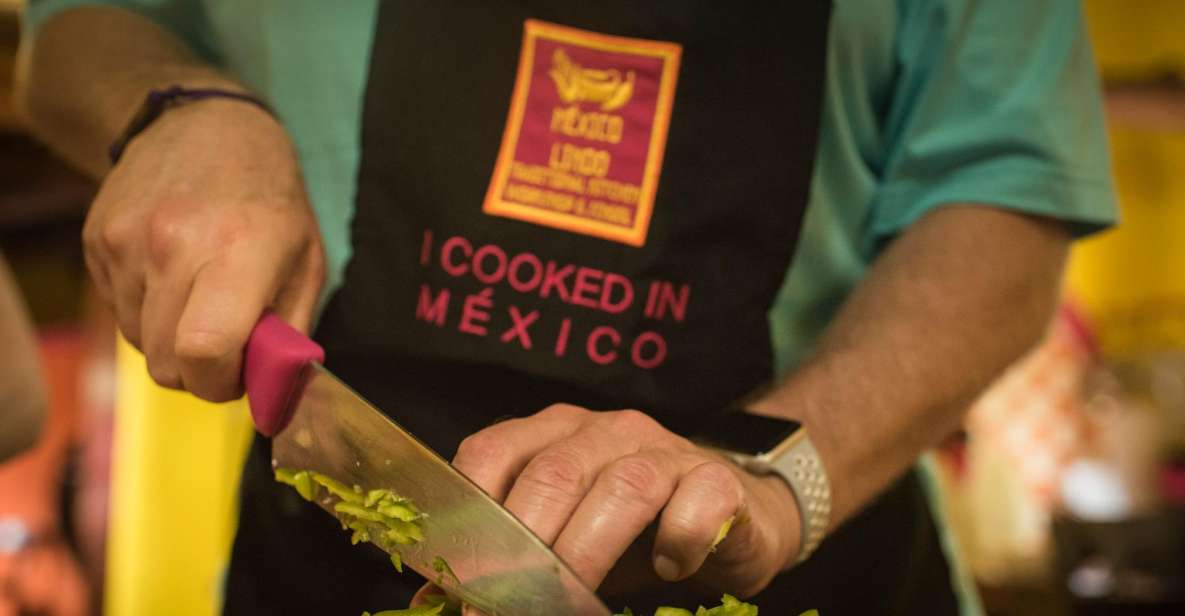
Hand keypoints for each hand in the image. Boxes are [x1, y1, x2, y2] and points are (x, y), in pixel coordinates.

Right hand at [83, 96, 323, 400]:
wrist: (204, 125)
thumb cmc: (270, 201)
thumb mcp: (307, 263)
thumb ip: (290, 336)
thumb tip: (271, 397)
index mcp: (239, 251)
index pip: (205, 351)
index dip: (220, 384)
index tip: (238, 375)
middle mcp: (174, 245)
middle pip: (165, 362)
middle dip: (198, 371)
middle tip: (226, 343)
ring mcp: (127, 242)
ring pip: (139, 343)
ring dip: (171, 340)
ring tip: (201, 298)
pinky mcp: (97, 240)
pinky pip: (119, 312)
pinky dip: (147, 311)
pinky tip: (173, 274)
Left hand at [449, 405, 801, 598]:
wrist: (735, 517)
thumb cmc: (636, 534)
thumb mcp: (564, 543)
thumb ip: (508, 562)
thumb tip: (432, 597)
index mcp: (553, 434)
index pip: (491, 453)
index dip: (470, 519)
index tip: (459, 583)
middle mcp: (605, 430)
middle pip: (554, 473)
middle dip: (523, 551)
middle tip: (504, 610)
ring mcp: (666, 449)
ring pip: (623, 487)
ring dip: (589, 552)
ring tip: (574, 603)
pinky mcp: (718, 479)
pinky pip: (697, 501)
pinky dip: (679, 538)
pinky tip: (669, 569)